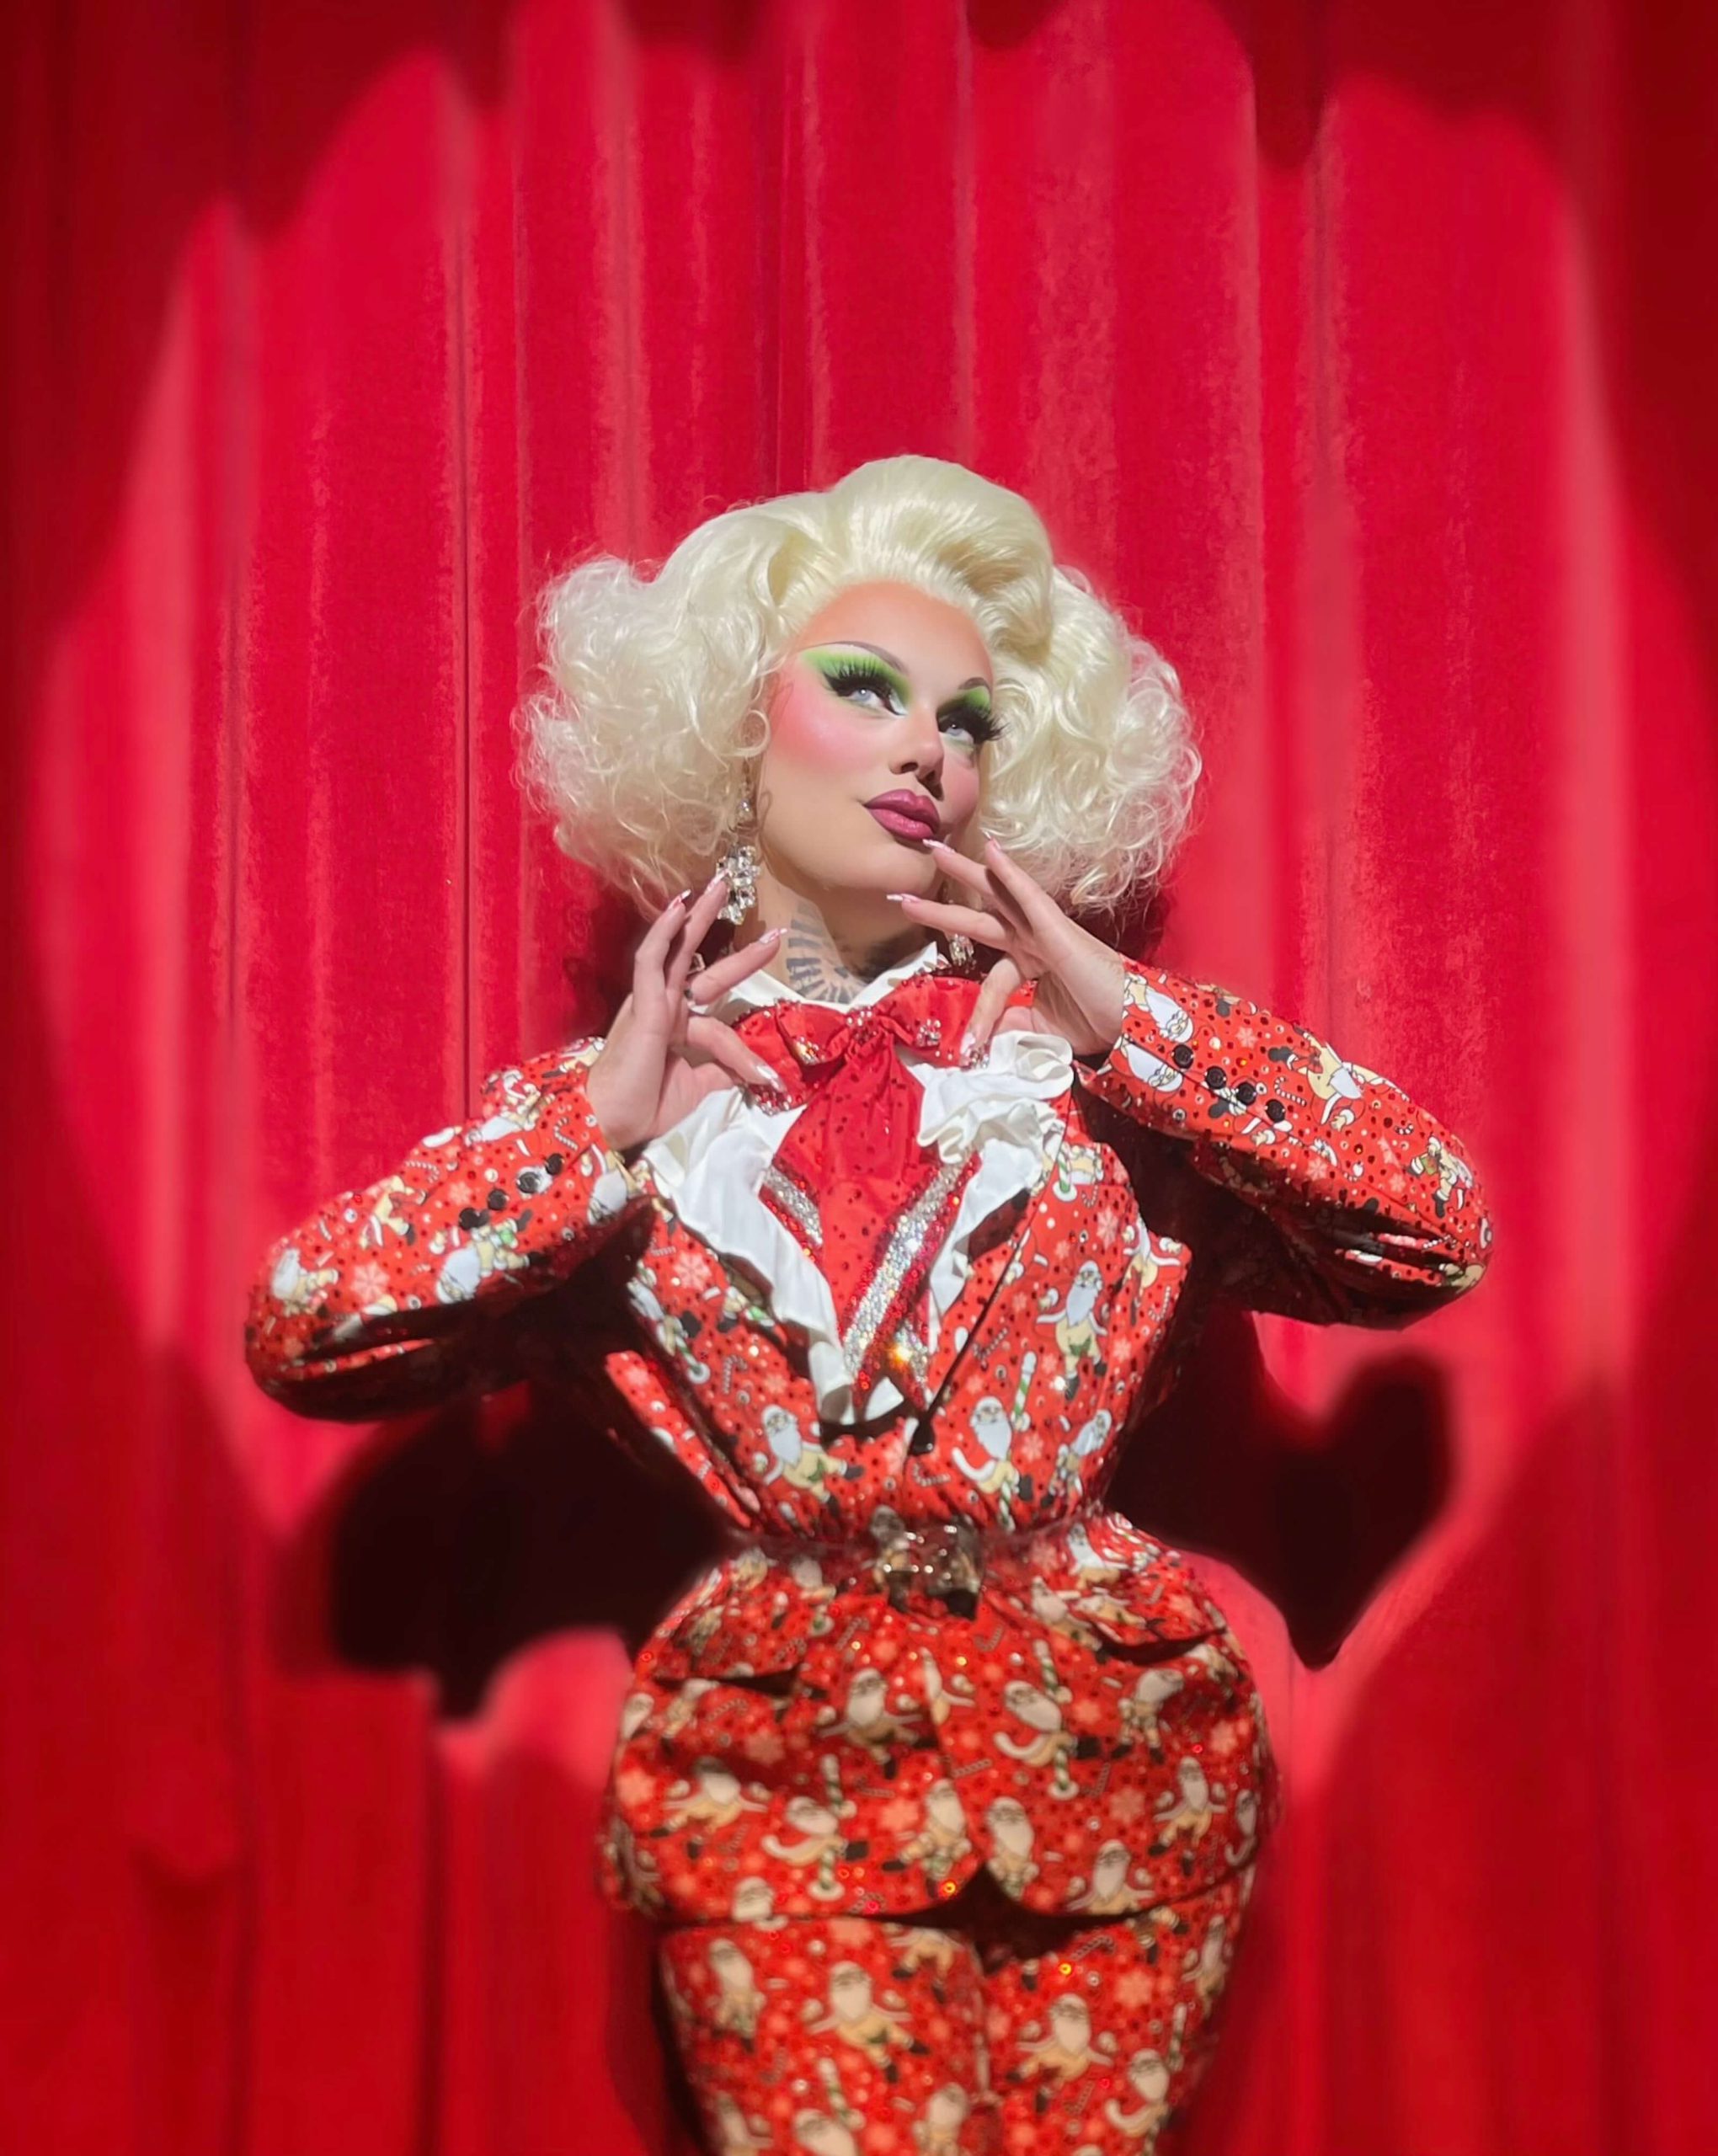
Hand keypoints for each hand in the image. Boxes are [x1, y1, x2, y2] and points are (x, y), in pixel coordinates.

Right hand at [584, 875, 783, 1153]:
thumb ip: (719, 1072)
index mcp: (675, 1025)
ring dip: (700, 917)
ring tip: (720, 884)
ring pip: (678, 950)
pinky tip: (679, 910)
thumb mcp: (694, 1087)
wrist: (610, 1121)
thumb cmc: (643, 1105)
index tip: (772, 1073)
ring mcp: (652, 1002)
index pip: (719, 1015)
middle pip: (701, 963)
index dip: (747, 1045)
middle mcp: (664, 1007)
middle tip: (756, 909)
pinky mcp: (642, 1004)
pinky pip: (650, 960)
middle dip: (729, 937)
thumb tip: (750, 1071)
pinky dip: (664, 935)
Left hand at [897, 835, 1129, 1060]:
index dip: (980, 1018)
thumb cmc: (1098, 1024)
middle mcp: (1033, 941)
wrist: (1133, 1026)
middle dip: (943, 906)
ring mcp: (1044, 931)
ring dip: (965, 873)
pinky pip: (1029, 895)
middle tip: (904, 894)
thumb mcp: (1042, 1031)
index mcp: (1031, 965)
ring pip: (996, 896)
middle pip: (980, 917)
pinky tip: (990, 850)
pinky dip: (1010, 873)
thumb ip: (1012, 1027)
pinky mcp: (1056, 928)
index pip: (991, 984)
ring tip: (933, 850)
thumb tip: (985, 1036)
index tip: (969, 1052)